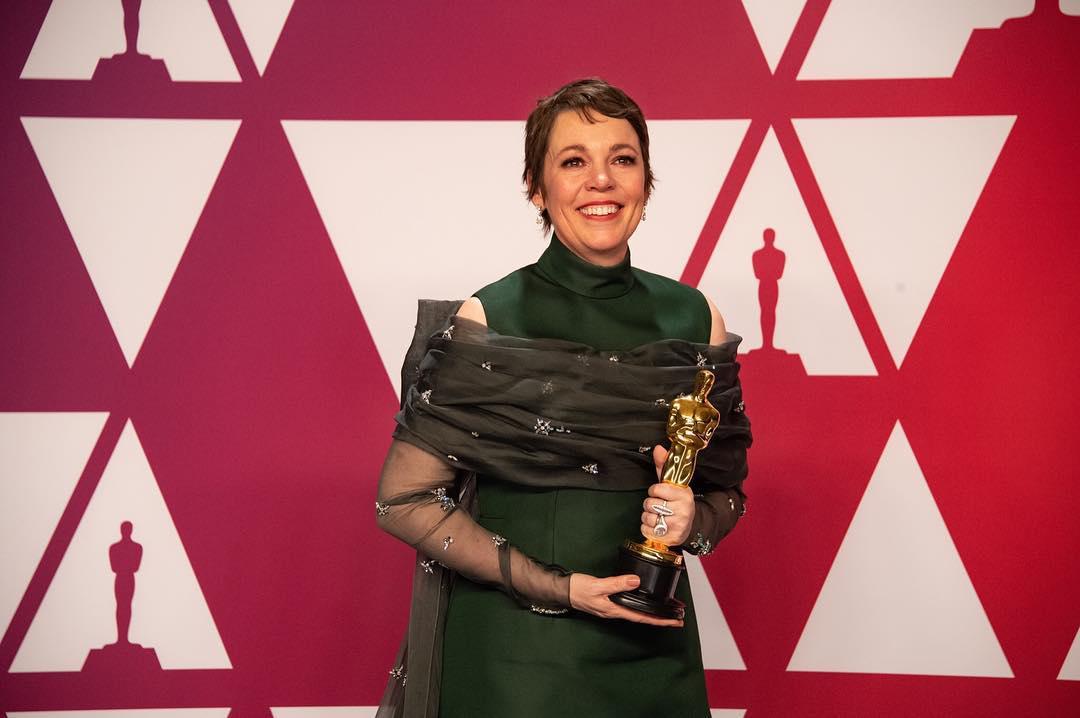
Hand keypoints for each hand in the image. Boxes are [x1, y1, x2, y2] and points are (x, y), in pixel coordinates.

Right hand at [569, 573, 683, 626]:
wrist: (564, 591)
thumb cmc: (578, 589)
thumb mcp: (598, 585)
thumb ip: (617, 583)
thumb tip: (635, 581)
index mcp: (615, 610)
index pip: (642, 617)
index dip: (660, 620)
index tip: (674, 622)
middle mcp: (615, 611)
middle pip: (643, 618)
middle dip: (661, 620)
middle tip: (678, 619)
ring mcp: (612, 608)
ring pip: (637, 613)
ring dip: (653, 614)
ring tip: (667, 613)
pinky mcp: (609, 602)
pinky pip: (630, 607)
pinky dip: (642, 607)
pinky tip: (645, 603)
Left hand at [640, 445, 694, 545]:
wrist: (687, 526)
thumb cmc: (677, 502)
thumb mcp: (672, 484)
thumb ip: (663, 465)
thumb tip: (658, 448)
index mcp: (684, 494)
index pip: (657, 489)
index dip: (654, 491)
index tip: (659, 493)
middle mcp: (683, 510)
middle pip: (650, 504)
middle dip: (650, 504)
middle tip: (658, 506)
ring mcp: (678, 525)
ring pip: (647, 518)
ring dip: (647, 517)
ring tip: (657, 516)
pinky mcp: (671, 537)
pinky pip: (647, 530)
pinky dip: (647, 528)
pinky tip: (656, 525)